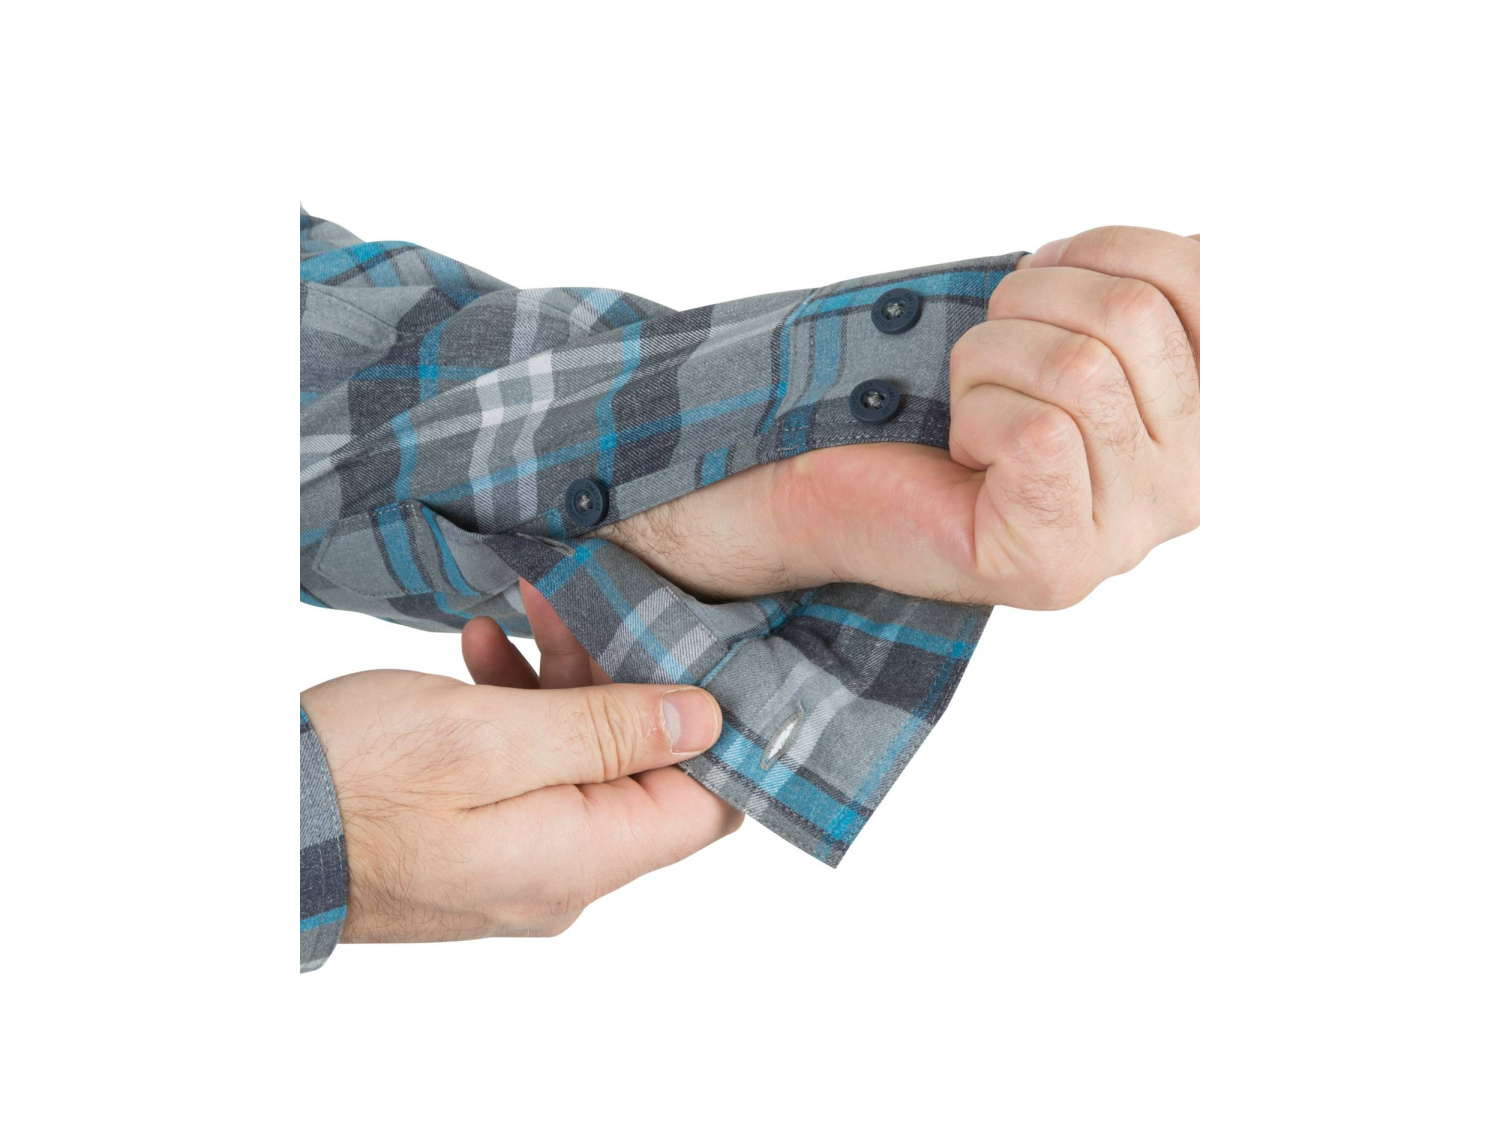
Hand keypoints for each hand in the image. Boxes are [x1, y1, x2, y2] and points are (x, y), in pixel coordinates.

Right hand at [300, 583, 739, 942]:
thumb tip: (707, 722)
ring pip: (580, 762)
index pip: (706, 805)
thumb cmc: (354, 781)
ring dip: (560, 682)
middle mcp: (560, 877)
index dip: (713, 724)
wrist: (241, 827)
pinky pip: (525, 776)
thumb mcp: (490, 736)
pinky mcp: (474, 844)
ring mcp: (515, 865)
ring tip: (521, 612)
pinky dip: (514, 711)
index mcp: (581, 860)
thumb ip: (607, 730)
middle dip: (620, 678)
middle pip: (641, 773)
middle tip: (580, 602)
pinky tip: (477, 653)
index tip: (690, 646)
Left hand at [600, 226, 1198, 608]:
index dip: (1112, 246)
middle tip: (983, 353)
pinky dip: (974, 413)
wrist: (824, 472)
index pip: (1212, 280)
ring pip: (1083, 367)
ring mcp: (1129, 534)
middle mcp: (1190, 486)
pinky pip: (1040, 427)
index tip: (1045, 273)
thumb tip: (1194, 247)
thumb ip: (1132, 277)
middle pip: (1138, 315)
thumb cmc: (932, 391)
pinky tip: (962, 458)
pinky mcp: (1060, 561)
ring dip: (988, 361)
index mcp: (1201, 416)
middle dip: (1027, 304)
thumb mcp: (1048, 315)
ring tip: (968, 408)